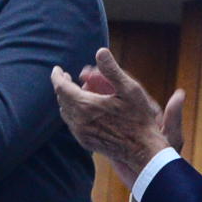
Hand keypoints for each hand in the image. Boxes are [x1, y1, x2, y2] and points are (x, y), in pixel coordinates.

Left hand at [49, 48, 183, 183]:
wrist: (143, 150)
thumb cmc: (139, 118)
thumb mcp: (130, 90)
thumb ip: (112, 70)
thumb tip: (100, 51)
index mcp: (86, 106)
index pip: (61, 87)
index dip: (57, 76)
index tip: (57, 69)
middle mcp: (79, 121)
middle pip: (61, 100)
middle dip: (62, 86)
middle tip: (66, 77)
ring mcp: (81, 134)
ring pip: (65, 113)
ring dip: (67, 100)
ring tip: (74, 91)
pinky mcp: (86, 142)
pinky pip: (72, 124)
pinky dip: (72, 113)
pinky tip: (82, 109)